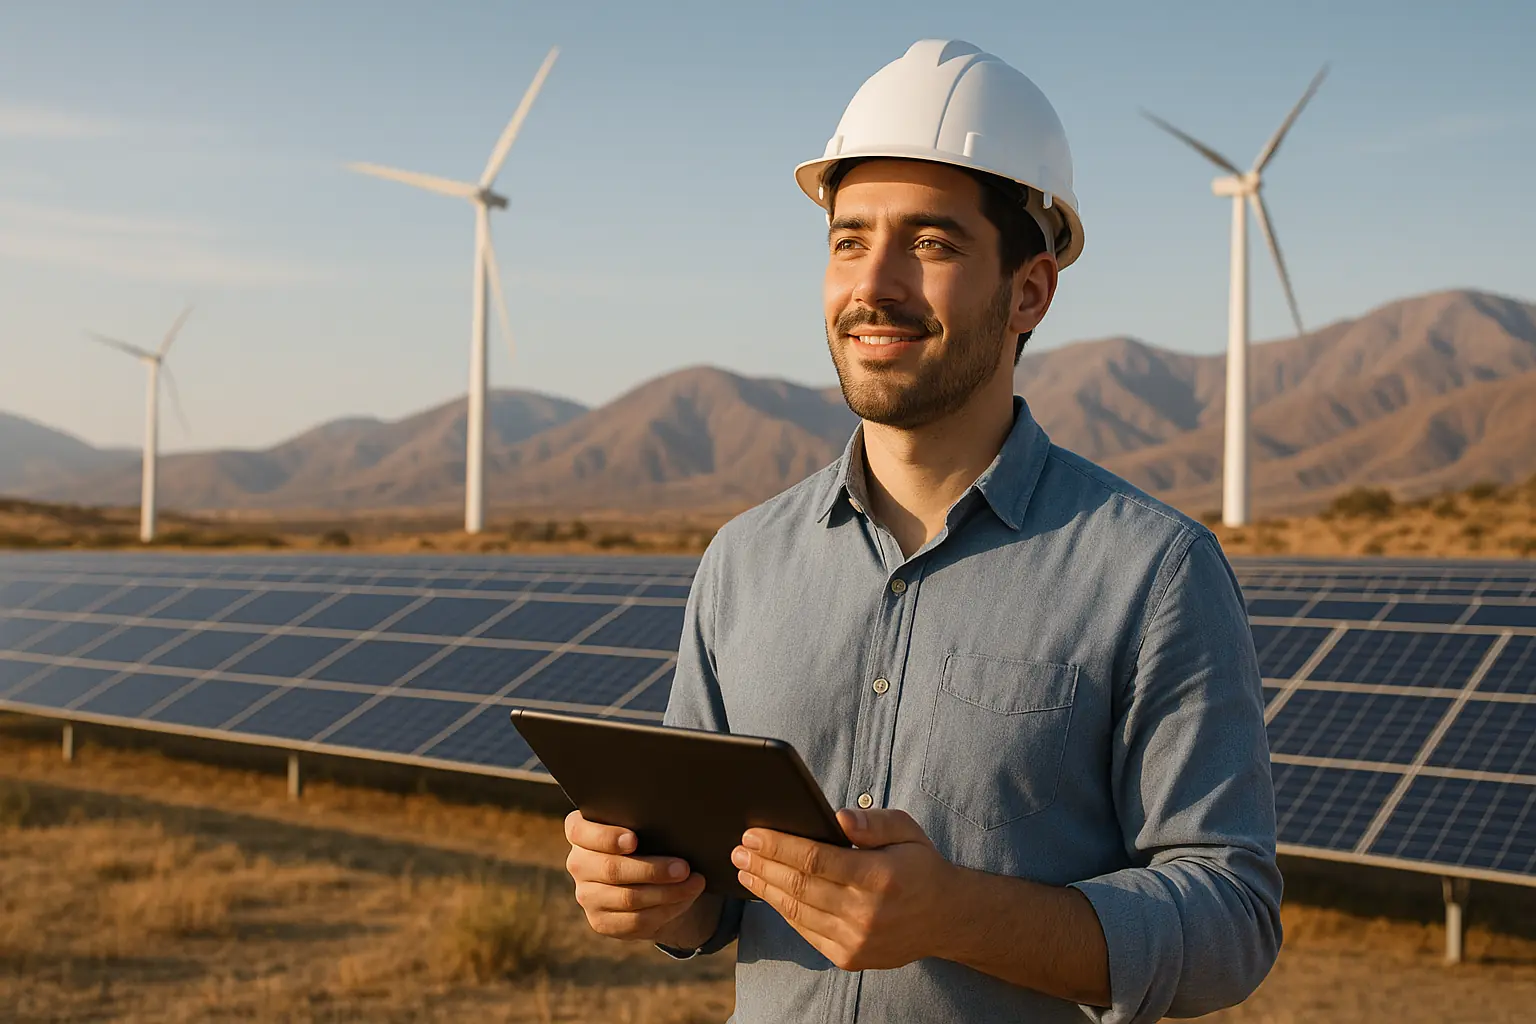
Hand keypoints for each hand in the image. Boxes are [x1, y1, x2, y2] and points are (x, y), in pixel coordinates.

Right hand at [564, 810, 708, 940]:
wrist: (649, 880)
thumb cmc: (648, 840)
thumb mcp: (645, 826)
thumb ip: (650, 821)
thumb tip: (684, 828)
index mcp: (581, 832)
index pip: (579, 832)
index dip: (606, 837)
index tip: (634, 840)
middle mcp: (578, 863)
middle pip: (611, 869)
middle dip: (652, 870)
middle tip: (683, 868)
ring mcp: (587, 895)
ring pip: (628, 898)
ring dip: (667, 892)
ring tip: (694, 882)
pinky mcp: (601, 922)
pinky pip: (636, 920)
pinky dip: (666, 910)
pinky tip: (684, 899)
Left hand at [731, 808, 955, 971]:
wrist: (946, 919)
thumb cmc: (920, 867)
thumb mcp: (907, 831)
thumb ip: (873, 822)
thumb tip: (838, 817)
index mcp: (879, 877)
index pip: (816, 859)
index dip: (779, 846)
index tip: (753, 834)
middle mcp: (867, 913)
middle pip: (799, 886)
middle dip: (763, 865)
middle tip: (739, 849)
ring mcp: (856, 940)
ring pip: (797, 911)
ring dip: (765, 889)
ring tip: (745, 870)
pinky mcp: (850, 957)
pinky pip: (806, 932)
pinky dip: (783, 911)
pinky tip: (769, 893)